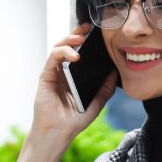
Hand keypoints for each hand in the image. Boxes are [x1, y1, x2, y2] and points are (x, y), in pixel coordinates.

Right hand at [30, 23, 116, 139]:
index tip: (96, 33)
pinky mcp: (45, 76)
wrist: (58, 133)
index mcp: (73, 76)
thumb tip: (116, 73)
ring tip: (80, 37)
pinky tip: (75, 55)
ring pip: (58, 48)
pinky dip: (63, 53)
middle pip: (67, 45)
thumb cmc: (73, 120)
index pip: (78, 52)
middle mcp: (62, 72)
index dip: (85, 40)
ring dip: (69, 39)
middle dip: (76, 33)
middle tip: (87, 28)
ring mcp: (53, 73)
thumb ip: (105, 89)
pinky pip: (52, 58)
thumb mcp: (96, 103)